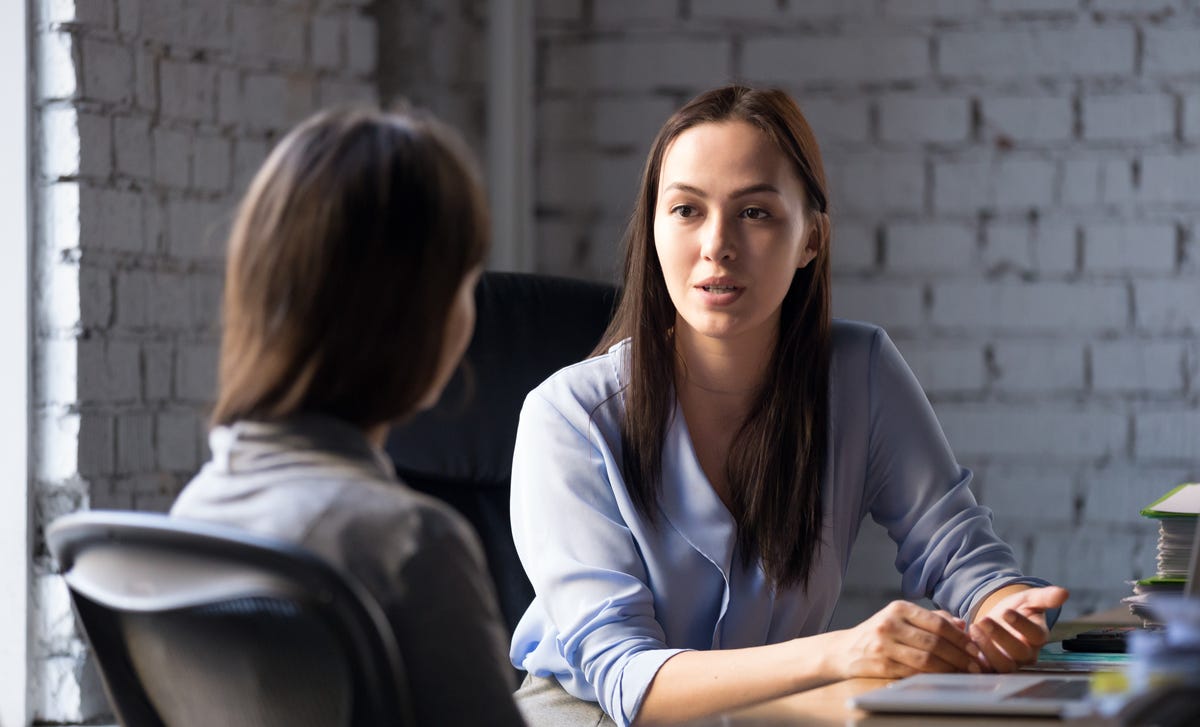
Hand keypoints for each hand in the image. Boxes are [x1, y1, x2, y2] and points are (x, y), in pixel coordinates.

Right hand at [832, 600, 982, 678]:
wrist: (845, 649)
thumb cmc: (881, 633)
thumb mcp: (901, 618)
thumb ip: (932, 618)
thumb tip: (962, 624)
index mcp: (899, 608)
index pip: (937, 622)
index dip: (960, 637)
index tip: (975, 648)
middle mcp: (890, 623)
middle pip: (934, 642)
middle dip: (960, 655)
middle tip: (976, 664)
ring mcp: (884, 645)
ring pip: (926, 659)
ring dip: (950, 668)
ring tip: (964, 673)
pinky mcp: (881, 665)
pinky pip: (914, 672)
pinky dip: (933, 677)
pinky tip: (944, 678)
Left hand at [969, 586, 1068, 671]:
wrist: (997, 619)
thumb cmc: (1016, 609)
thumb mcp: (1029, 599)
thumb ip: (1045, 597)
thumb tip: (1064, 592)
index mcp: (1038, 637)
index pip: (1036, 636)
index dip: (1022, 625)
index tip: (1007, 611)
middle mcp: (1027, 654)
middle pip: (1019, 653)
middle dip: (1001, 637)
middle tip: (984, 620)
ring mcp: (1010, 663)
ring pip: (1003, 665)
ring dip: (987, 648)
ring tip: (974, 627)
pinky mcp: (992, 668)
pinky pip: (986, 670)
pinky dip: (976, 659)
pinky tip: (966, 641)